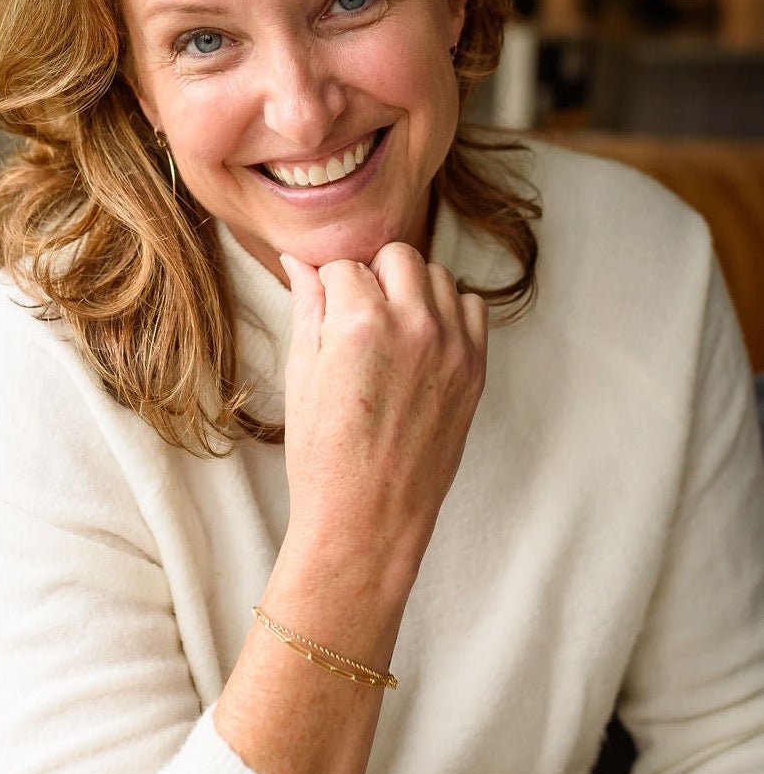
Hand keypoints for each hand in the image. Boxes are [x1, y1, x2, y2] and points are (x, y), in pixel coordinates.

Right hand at [280, 242, 487, 594]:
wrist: (367, 518)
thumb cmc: (323, 455)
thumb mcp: (301, 374)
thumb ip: (307, 306)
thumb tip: (299, 262)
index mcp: (360, 322)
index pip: (344, 265)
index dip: (328, 286)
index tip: (326, 311)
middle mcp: (413, 324)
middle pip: (397, 256)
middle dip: (372, 276)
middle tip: (356, 317)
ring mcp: (451, 346)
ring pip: (437, 276)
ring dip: (411, 290)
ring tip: (390, 331)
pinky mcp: (475, 368)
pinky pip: (471, 308)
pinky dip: (448, 312)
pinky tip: (422, 341)